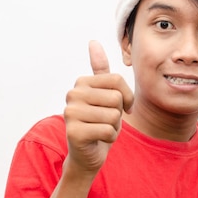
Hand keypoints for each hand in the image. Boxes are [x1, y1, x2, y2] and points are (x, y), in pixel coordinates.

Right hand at [64, 41, 133, 172]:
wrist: (87, 155)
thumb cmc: (99, 123)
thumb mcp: (103, 95)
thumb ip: (100, 71)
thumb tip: (93, 42)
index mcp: (81, 83)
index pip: (117, 81)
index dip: (126, 98)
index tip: (119, 108)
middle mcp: (72, 95)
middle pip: (116, 98)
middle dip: (118, 114)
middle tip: (105, 122)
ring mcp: (71, 113)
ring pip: (114, 115)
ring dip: (114, 127)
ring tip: (101, 130)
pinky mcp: (74, 132)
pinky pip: (109, 131)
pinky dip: (110, 138)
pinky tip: (98, 140)